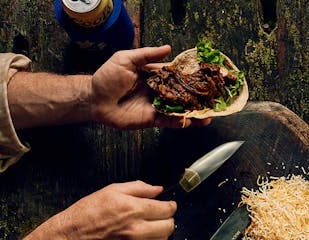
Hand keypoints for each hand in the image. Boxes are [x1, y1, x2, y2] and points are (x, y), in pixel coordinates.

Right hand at [55, 181, 176, 239]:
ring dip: (161, 231)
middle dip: (168, 219)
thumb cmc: (90, 209)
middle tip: (161, 215)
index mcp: (134, 209)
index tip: (169, 204)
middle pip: (169, 226)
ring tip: (152, 224)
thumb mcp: (114, 190)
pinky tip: (139, 234)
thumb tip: (159, 190)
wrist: (73, 233)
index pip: (167, 209)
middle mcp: (137, 229)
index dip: (171, 206)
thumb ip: (140, 188)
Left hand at [89, 45, 211, 128]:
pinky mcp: (152, 119)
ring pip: (180, 110)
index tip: (207, 75)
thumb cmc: (106, 77)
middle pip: (184, 94)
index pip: (178, 74)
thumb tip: (168, 48)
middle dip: (199, 97)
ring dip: (195, 113)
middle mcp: (160, 90)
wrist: (94, 99)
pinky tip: (191, 121)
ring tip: (209, 115)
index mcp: (156, 75)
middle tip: (214, 98)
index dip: (192, 75)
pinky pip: (169, 121)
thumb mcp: (125, 59)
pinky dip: (180, 122)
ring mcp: (157, 106)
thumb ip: (147, 55)